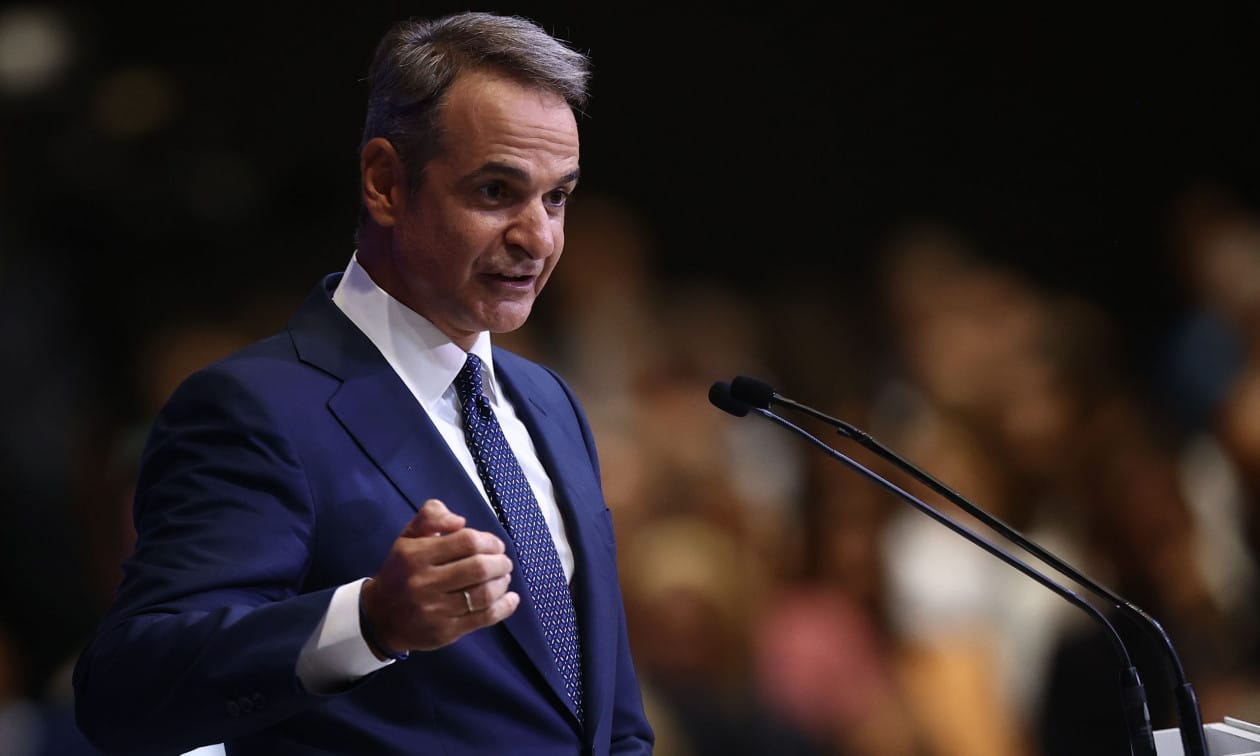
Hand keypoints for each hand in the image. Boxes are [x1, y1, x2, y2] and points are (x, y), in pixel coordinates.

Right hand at [361, 499, 518, 656]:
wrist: (381, 617)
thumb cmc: (402, 571)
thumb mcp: (408, 536)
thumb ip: (431, 516)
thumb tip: (460, 521)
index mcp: (415, 555)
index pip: (466, 542)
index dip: (489, 541)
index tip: (495, 545)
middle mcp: (424, 583)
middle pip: (478, 569)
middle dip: (500, 563)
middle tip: (504, 562)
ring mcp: (435, 610)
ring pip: (483, 594)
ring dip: (502, 583)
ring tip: (504, 578)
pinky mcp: (444, 632)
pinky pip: (483, 618)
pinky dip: (504, 607)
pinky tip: (511, 599)